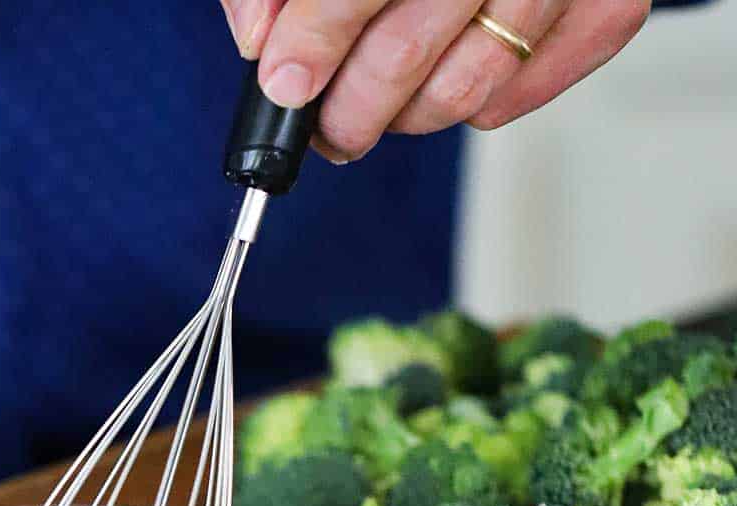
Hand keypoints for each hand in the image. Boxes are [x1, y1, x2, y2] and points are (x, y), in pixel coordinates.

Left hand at [219, 0, 650, 159]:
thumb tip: (258, 36)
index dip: (314, 41)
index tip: (286, 86)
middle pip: (409, 51)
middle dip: (352, 110)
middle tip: (328, 128)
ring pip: (465, 87)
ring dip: (406, 117)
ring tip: (379, 105)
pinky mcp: (612, 8)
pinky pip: (516, 98)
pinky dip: (472, 108)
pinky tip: (447, 74)